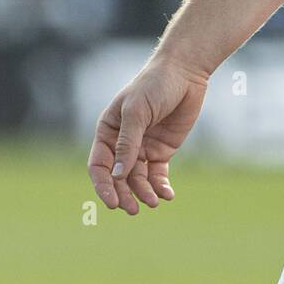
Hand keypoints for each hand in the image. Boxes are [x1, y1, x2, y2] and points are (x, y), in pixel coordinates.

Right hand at [87, 55, 209, 214]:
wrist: (185, 72)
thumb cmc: (154, 85)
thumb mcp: (137, 112)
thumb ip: (128, 143)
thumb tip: (118, 175)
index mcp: (108, 131)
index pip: (99, 165)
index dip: (103, 185)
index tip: (113, 202)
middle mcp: (122, 143)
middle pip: (118, 177)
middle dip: (124, 194)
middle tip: (133, 210)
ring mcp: (142, 148)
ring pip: (138, 179)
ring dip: (143, 193)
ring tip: (154, 202)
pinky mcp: (161, 150)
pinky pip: (157, 174)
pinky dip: (160, 187)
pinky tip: (167, 195)